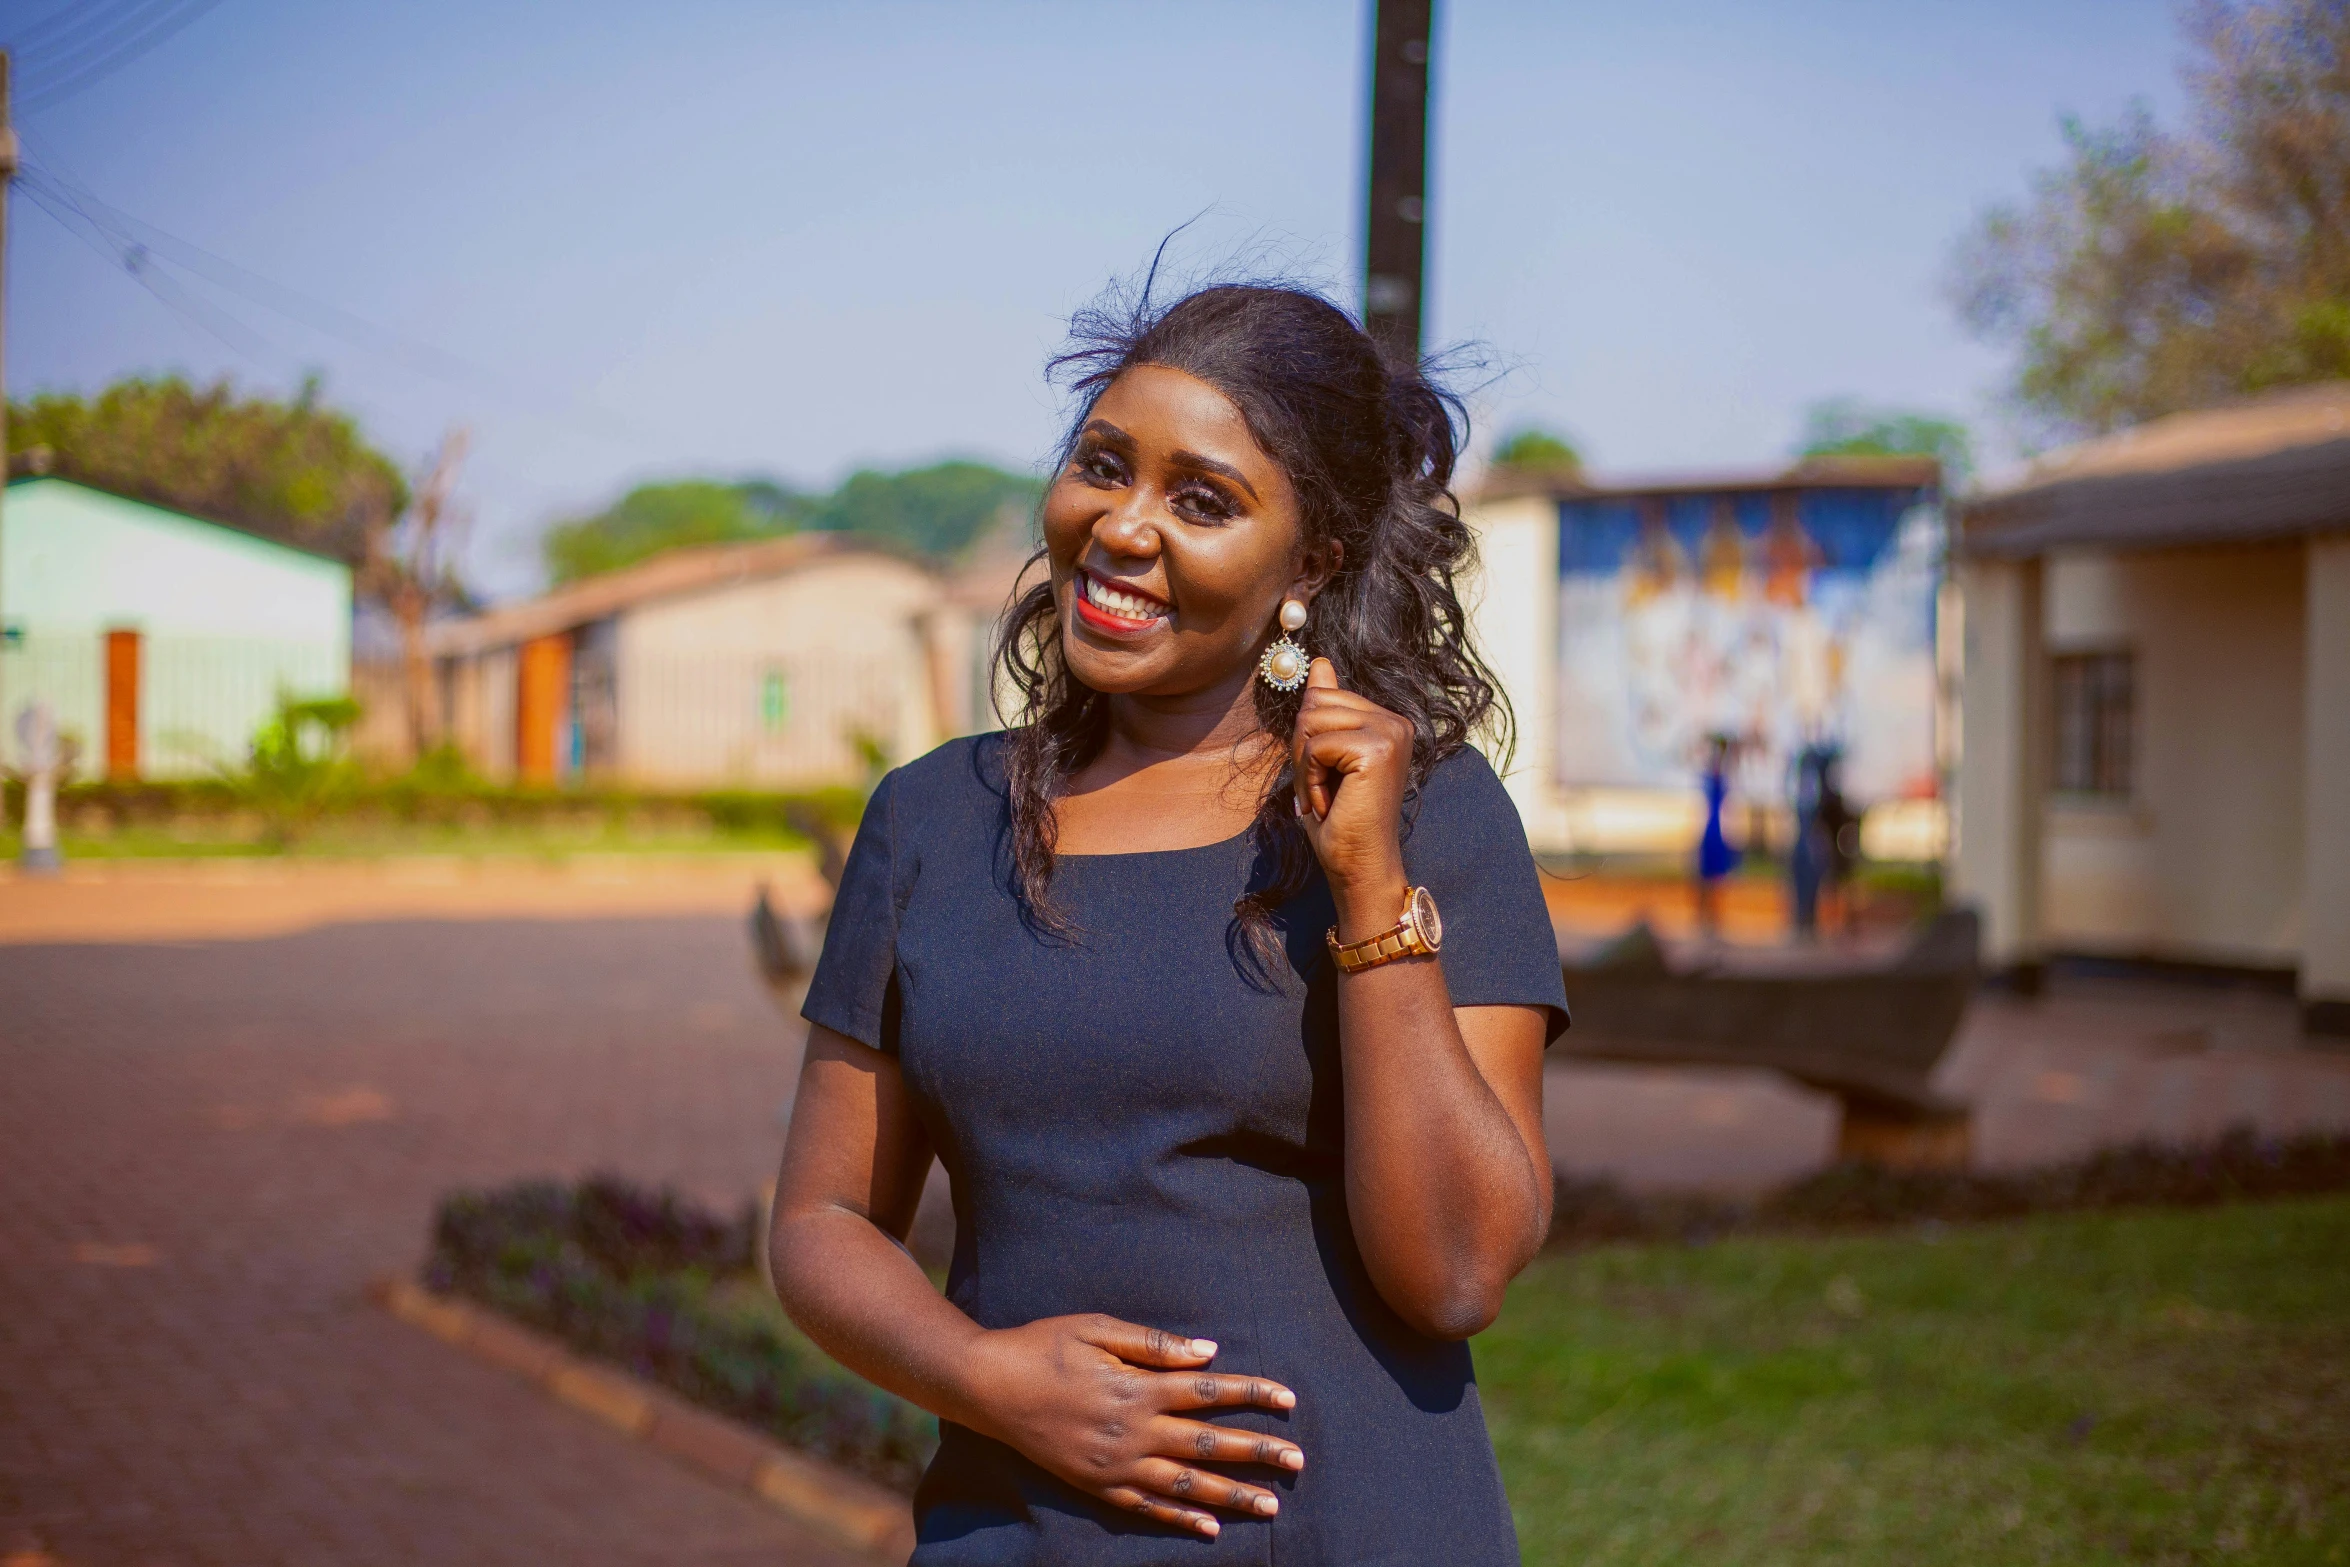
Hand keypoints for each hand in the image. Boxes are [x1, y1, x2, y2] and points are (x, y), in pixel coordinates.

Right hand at [959, 1314, 1303, 1537]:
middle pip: (1209, 1444)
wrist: (990, 1387)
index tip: (1289, 1400)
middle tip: (1298, 1461)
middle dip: (1258, 1452)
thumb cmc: (1045, 1346)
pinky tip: (1209, 1527)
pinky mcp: (1098, 1485)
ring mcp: (1116, 1464)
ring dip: (1231, 1495)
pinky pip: (1147, 1507)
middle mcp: (1134, 1430)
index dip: (1252, 1394)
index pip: (1210, 1392)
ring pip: (1186, 1484)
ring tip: (1270, 1504)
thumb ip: (1155, 1344)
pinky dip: (1180, 1518)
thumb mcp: (1099, 1328)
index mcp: (1138, 1387)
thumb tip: (1209, 1353)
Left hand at [1293, 658, 1411, 932]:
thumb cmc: (1342, 821)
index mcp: (1387, 720)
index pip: (1322, 696)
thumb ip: (1326, 709)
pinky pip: (1315, 745)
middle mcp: (1395, 721)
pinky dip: (1311, 778)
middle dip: (1304, 750)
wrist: (1360, 867)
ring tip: (1328, 797)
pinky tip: (1331, 803)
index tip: (1328, 779)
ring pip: (1310, 721)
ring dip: (1306, 766)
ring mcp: (1390, 732)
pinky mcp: (1376, 748)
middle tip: (1325, 790)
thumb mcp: (1325, 757)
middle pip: (1314, 703)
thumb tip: (1320, 661)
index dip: (1309, 740)